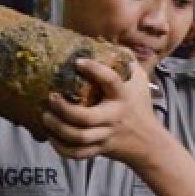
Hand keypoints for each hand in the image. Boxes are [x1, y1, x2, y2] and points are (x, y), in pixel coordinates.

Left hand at [40, 55, 162, 166]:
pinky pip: (78, 154)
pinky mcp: (99, 149)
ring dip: (58, 128)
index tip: (78, 62)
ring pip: (78, 137)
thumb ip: (125, 60)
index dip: (95, 70)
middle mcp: (113, 117)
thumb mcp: (139, 80)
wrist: (148, 142)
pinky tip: (51, 137)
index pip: (110, 81)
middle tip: (50, 97)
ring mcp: (106, 135)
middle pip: (86, 118)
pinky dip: (62, 149)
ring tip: (45, 116)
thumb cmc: (139, 105)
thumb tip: (104, 41)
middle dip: (64, 109)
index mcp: (122, 97)